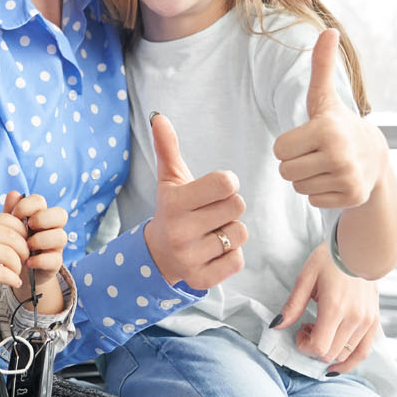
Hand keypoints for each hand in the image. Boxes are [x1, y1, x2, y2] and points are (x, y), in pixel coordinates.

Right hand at [0, 213, 27, 320]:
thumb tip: (22, 226)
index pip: (9, 220)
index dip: (23, 232)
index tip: (25, 245)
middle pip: (12, 237)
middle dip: (24, 251)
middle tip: (24, 261)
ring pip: (9, 255)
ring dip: (18, 267)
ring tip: (16, 273)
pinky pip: (2, 273)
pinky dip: (13, 279)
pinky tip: (14, 282)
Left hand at [3, 191, 68, 313]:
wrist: (15, 270)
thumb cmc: (14, 244)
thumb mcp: (9, 227)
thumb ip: (10, 211)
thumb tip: (14, 194)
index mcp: (39, 215)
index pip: (41, 201)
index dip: (28, 205)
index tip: (15, 215)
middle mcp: (51, 228)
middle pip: (61, 214)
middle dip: (42, 219)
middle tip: (28, 227)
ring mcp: (55, 246)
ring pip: (61, 236)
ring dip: (41, 240)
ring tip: (27, 246)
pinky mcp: (55, 263)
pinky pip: (55, 259)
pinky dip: (40, 260)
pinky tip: (27, 262)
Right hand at [140, 113, 247, 289]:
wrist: (157, 255)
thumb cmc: (172, 210)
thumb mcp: (169, 179)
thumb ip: (167, 147)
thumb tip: (158, 116)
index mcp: (175, 203)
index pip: (227, 183)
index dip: (226, 184)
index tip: (215, 190)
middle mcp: (179, 232)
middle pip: (238, 207)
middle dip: (230, 207)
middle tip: (211, 213)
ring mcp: (190, 258)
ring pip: (240, 234)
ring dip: (231, 231)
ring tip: (210, 232)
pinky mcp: (201, 280)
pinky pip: (237, 260)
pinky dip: (230, 255)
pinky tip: (212, 251)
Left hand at [272, 29, 386, 208]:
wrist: (375, 156)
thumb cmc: (338, 123)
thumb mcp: (324, 97)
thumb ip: (321, 66)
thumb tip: (328, 30)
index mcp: (326, 129)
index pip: (280, 149)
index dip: (289, 144)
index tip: (307, 137)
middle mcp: (338, 155)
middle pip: (286, 170)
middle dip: (296, 163)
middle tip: (316, 153)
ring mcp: (347, 178)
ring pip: (298, 187)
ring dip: (307, 178)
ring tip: (325, 165)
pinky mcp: (351, 198)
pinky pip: (313, 200)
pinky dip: (320, 193)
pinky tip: (335, 179)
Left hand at [273, 242, 378, 371]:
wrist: (359, 247)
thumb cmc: (329, 259)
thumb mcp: (305, 277)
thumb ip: (292, 305)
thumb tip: (276, 326)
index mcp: (335, 307)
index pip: (319, 347)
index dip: (304, 347)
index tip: (300, 331)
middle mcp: (354, 318)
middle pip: (330, 354)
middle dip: (314, 348)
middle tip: (308, 328)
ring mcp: (367, 321)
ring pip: (345, 355)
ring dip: (329, 351)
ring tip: (322, 331)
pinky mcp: (374, 321)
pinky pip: (363, 352)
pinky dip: (349, 361)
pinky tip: (337, 362)